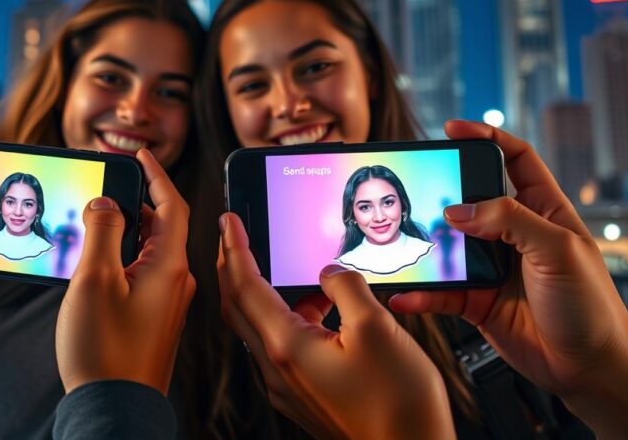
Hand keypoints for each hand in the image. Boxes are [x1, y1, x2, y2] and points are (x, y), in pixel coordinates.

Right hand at [56, 149, 195, 394]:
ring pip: (152, 252)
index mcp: (170, 266)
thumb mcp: (95, 280)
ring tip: (98, 220)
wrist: (114, 409)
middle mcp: (177, 282)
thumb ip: (102, 232)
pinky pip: (146, 274)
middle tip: (110, 184)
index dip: (156, 175)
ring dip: (129, 231)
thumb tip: (107, 202)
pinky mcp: (155, 320)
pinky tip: (101, 262)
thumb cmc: (104, 350)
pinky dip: (126, 257)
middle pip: (163, 226)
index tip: (140, 153)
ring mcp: (168, 303)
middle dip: (138, 201)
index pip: (172, 206)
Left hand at [217, 213, 454, 439]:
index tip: (229, 220)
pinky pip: (283, 346)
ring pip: (262, 327)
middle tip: (237, 235)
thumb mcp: (377, 328)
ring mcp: (289, 387)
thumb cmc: (399, 407)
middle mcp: (279, 370)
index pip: (245, 286)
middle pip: (240, 306)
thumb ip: (346, 287)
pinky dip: (289, 317)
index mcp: (287, 347)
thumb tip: (329, 271)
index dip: (235, 248)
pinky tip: (319, 309)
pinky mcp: (305, 396)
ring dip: (266, 292)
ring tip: (291, 268)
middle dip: (234, 266)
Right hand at [389, 120, 627, 398]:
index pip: (515, 160)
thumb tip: (458, 210)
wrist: (591, 368)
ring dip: (428, 246)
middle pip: (472, 200)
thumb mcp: (557, 249)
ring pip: (450, 247)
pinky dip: (421, 293)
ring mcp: (495, 269)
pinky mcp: (479, 302)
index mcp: (544, 211)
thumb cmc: (592, 305)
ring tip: (406, 243)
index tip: (452, 129)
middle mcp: (516, 236)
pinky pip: (442, 292)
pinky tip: (405, 293)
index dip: (486, 139)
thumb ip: (509, 220)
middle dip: (444, 193)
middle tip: (417, 190)